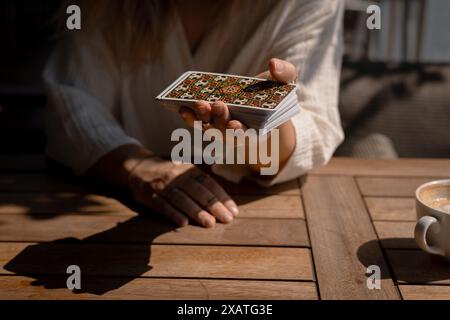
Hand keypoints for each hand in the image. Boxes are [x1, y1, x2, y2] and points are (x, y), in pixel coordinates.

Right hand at [128, 157, 238, 227]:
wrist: (138, 168)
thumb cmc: (170, 175)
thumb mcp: (186, 173)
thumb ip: (202, 185)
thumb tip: (225, 203)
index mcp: (189, 171)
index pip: (209, 183)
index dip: (222, 197)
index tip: (233, 211)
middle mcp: (177, 176)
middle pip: (198, 191)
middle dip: (214, 206)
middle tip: (227, 219)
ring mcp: (163, 186)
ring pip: (182, 199)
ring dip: (196, 211)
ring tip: (210, 223)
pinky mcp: (150, 196)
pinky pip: (163, 206)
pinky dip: (173, 214)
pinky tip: (183, 223)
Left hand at [179, 58, 297, 132]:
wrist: (264, 100)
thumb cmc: (276, 91)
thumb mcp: (286, 81)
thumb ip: (285, 73)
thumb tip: (273, 64)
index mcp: (258, 128)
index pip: (247, 136)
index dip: (239, 132)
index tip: (234, 125)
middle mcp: (238, 132)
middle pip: (225, 133)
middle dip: (221, 121)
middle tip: (220, 105)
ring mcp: (222, 127)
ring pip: (209, 129)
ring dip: (202, 119)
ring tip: (199, 104)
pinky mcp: (210, 120)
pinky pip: (198, 122)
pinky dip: (190, 117)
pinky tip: (182, 108)